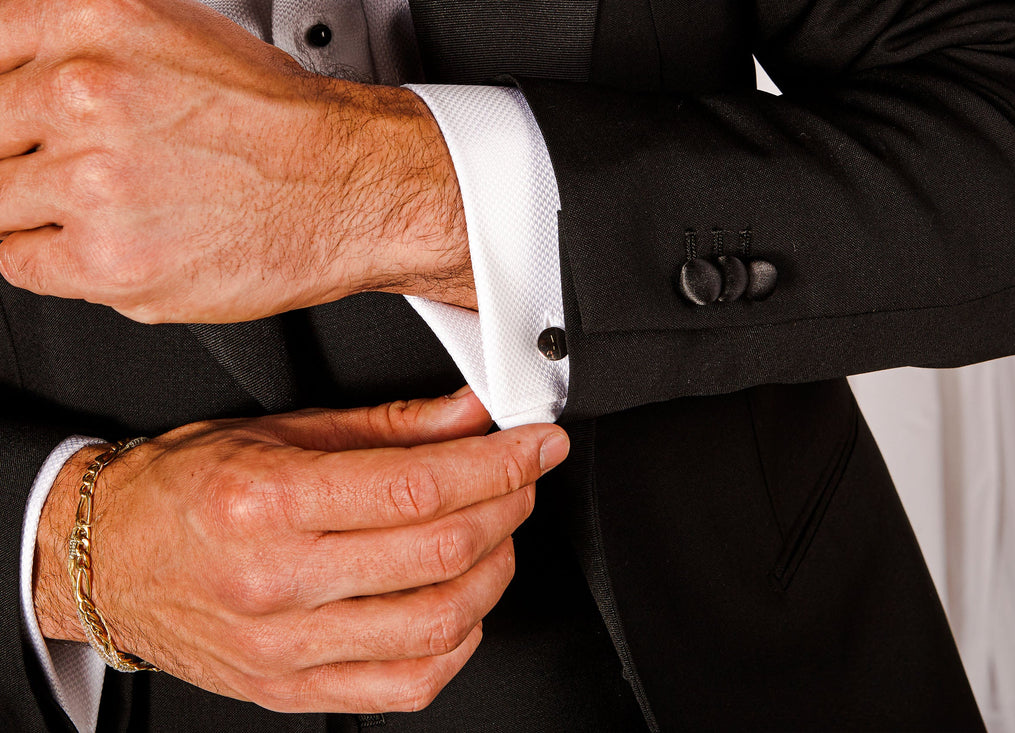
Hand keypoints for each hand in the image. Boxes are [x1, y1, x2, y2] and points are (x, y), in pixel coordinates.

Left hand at [0, 0, 473, 322]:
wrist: (348, 191)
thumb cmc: (281, 125)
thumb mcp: (176, 34)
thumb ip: (81, 45)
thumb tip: (20, 72)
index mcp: (92, 22)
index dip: (0, 99)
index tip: (13, 129)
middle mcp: (82, 95)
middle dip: (16, 156)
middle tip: (63, 171)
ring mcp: (90, 183)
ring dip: (31, 211)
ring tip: (96, 210)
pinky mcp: (109, 263)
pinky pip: (19, 265)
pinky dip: (51, 260)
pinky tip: (106, 243)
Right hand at [34, 391, 567, 712]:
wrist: (106, 558)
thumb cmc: (184, 489)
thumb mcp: (282, 432)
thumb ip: (389, 426)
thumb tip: (471, 415)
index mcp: (268, 502)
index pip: (419, 486)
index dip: (500, 463)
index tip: (538, 445)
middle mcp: (276, 581)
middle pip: (440, 554)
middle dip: (509, 507)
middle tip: (522, 479)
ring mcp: (285, 648)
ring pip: (437, 624)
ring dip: (493, 572)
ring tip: (495, 534)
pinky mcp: (292, 688)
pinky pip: (407, 685)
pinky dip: (458, 643)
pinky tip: (460, 602)